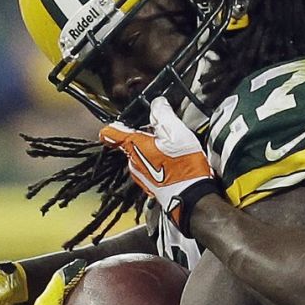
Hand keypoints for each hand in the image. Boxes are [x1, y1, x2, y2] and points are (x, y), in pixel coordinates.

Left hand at [99, 98, 220, 234]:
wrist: (193, 200)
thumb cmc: (184, 168)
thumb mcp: (177, 134)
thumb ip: (164, 116)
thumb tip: (156, 103)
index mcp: (134, 147)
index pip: (111, 133)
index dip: (118, 123)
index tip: (128, 118)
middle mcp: (133, 162)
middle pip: (131, 141)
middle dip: (146, 135)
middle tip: (166, 132)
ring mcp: (141, 176)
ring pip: (141, 154)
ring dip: (154, 149)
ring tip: (174, 149)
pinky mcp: (151, 185)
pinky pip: (150, 167)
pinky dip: (159, 161)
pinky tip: (175, 162)